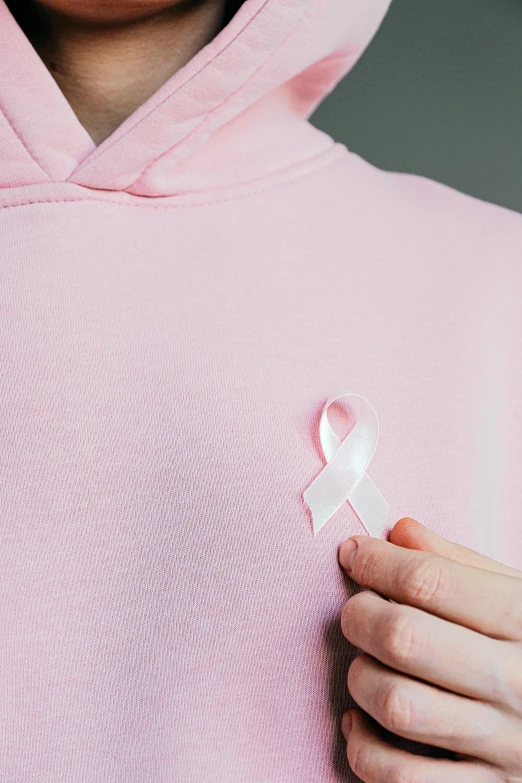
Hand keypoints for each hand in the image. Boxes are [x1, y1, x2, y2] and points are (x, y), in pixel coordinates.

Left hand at [337, 517, 521, 781]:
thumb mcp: (518, 594)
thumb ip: (459, 563)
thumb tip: (399, 531)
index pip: (429, 582)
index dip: (377, 561)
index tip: (354, 553)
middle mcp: (515, 681)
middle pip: (404, 638)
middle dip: (360, 615)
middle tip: (356, 610)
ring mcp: (504, 743)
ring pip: (397, 704)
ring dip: (361, 678)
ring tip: (365, 664)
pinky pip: (402, 779)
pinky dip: (364, 750)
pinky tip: (361, 724)